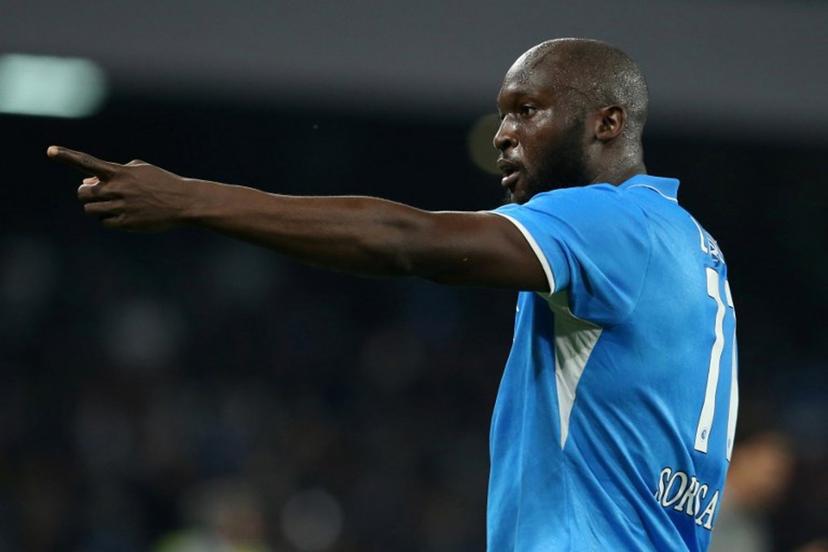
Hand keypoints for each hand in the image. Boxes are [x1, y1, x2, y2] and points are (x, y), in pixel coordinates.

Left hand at [47, 145, 191, 231]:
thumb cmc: (162, 183)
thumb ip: (113, 172)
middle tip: (99, 194)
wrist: (184, 202)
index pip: (87, 162)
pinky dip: (109, 220)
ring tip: (116, 205)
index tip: (50, 150)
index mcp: (119, 172)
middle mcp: (117, 189)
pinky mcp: (127, 222)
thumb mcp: (140, 170)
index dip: (67, 156)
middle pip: (83, 194)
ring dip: (98, 208)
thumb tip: (87, 183)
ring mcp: (121, 207)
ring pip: (91, 210)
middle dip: (87, 194)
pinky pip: (105, 222)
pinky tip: (124, 216)